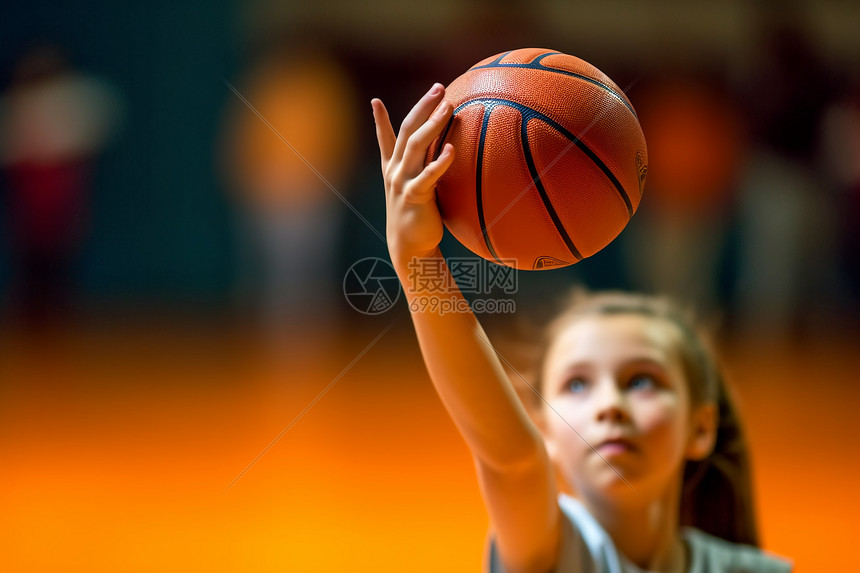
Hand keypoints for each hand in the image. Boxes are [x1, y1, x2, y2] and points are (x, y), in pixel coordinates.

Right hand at [372, 83, 454, 272]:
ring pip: (415, 146)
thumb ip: (422, 172)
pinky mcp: (414, 197)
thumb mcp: (414, 190)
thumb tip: (442, 157)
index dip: (380, 120)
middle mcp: (395, 171)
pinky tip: (452, 149)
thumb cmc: (416, 218)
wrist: (409, 247)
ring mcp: (402, 182)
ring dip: (432, 124)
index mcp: (393, 169)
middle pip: (407, 131)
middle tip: (438, 88)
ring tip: (448, 107)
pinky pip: (427, 176)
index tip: (375, 101)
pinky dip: (439, 162)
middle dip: (422, 107)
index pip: (386, 139)